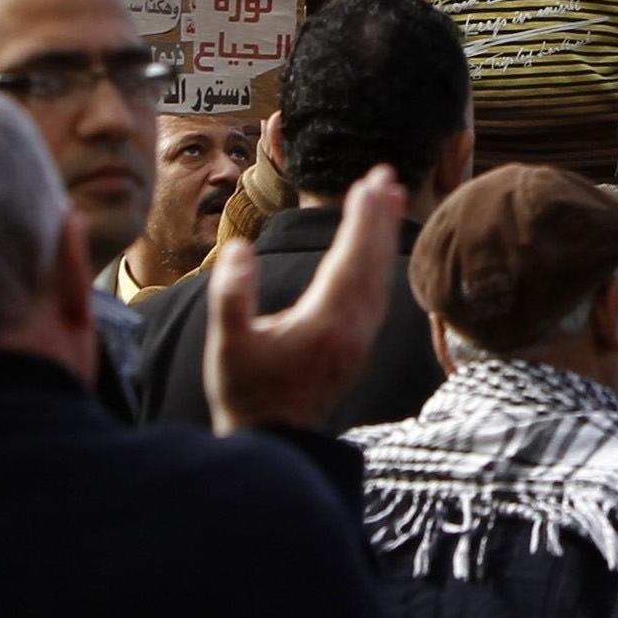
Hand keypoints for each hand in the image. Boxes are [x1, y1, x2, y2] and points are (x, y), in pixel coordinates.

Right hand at [207, 169, 403, 433]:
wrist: (272, 441)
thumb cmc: (245, 392)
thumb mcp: (226, 345)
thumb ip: (232, 295)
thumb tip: (239, 249)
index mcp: (325, 323)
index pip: (348, 260)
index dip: (360, 220)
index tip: (368, 184)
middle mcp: (351, 329)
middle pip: (372, 263)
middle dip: (379, 217)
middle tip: (385, 176)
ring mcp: (359, 339)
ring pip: (380, 277)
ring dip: (385, 236)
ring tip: (391, 198)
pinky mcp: (357, 346)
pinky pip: (378, 293)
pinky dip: (380, 262)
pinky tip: (378, 248)